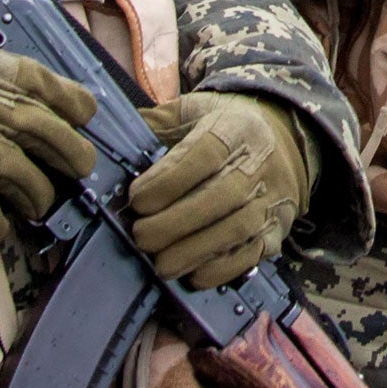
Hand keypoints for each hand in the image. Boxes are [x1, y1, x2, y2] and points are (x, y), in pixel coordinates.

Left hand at [129, 93, 314, 288]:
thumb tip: (105, 138)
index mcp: (237, 127)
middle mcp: (261, 161)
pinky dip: (222, 268)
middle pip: (224, 194)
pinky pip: (254, 252)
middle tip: (140, 237)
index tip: (136, 199)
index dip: (170, 179)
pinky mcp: (278, 228)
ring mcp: (273, 197)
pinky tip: (193, 274)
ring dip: (196, 250)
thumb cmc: (222, 128)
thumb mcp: (191, 113)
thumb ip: (153, 125)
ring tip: (160, 264)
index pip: (206, 151)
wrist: (281, 142)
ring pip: (239, 227)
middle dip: (177, 222)